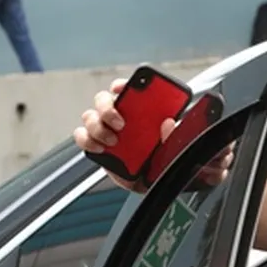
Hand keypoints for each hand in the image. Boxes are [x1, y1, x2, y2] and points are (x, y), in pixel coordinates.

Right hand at [73, 78, 234, 191]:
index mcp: (146, 110)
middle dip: (108, 108)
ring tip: (113, 141)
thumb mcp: (182, 147)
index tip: (123, 88)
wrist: (163, 182)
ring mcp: (109, 131)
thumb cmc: (172, 159)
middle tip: (121, 123)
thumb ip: (177, 136)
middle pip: (104, 100)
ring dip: (97, 126)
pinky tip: (100, 148)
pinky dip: (87, 141)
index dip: (125, 84)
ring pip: (90, 117)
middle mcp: (124, 117)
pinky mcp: (100, 148)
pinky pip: (84, 138)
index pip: (132, 89)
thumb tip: (168, 124)